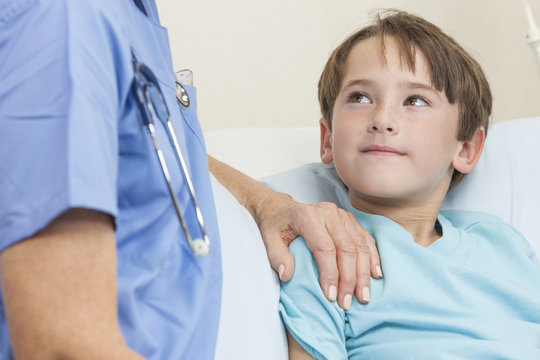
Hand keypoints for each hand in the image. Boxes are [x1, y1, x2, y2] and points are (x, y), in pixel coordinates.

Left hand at [253, 190, 381, 309]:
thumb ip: (276, 256)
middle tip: (347, 303)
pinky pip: (366, 239)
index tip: (330, 296)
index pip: (324, 248)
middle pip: (346, 248)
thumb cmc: (275, 225)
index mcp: (307, 216)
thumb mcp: (268, 239)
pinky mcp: (350, 219)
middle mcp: (328, 212)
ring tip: (363, 296)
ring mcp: (342, 215)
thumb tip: (287, 275)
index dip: (330, 274)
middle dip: (349, 279)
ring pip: (360, 245)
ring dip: (363, 273)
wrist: (281, 208)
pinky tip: (375, 275)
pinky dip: (372, 258)